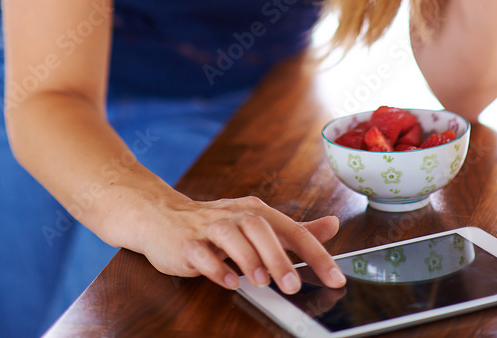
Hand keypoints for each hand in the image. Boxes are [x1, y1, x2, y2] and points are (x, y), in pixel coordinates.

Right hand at [138, 194, 345, 292]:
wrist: (162, 216)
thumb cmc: (214, 225)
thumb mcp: (257, 224)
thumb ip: (295, 230)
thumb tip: (332, 225)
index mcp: (254, 211)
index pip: (291, 229)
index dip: (315, 252)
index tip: (335, 277)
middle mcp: (233, 215)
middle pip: (259, 228)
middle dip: (278, 256)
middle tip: (292, 285)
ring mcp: (208, 228)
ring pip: (230, 236)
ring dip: (248, 259)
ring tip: (261, 282)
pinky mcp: (186, 244)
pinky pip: (201, 253)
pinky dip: (216, 267)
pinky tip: (228, 281)